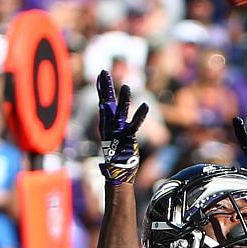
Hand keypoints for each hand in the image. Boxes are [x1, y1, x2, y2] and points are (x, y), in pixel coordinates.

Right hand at [96, 70, 148, 184]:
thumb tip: (106, 130)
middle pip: (106, 103)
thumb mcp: (112, 142)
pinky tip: (145, 106)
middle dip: (105, 87)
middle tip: (103, 71)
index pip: (103, 103)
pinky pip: (134, 125)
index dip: (102, 89)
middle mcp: (109, 127)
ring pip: (120, 113)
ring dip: (123, 100)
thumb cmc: (118, 160)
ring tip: (126, 86)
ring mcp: (118, 133)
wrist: (118, 176)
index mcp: (106, 126)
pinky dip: (139, 116)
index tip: (101, 76)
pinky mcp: (128, 139)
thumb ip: (110, 132)